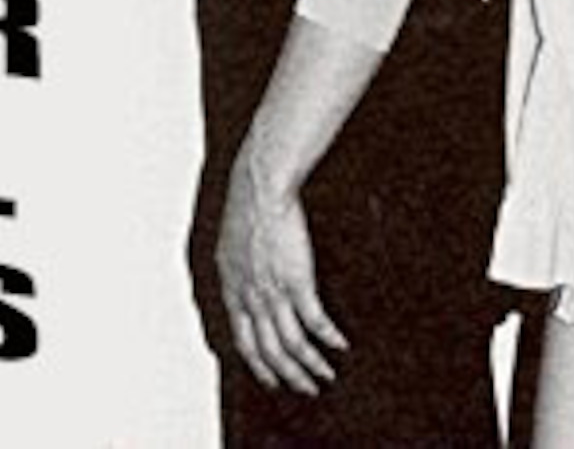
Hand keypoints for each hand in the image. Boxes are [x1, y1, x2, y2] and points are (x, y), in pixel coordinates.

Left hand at [217, 152, 347, 393]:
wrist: (260, 186)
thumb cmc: (249, 202)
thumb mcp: (232, 242)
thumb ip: (237, 266)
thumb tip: (242, 273)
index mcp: (232, 289)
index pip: (243, 342)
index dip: (259, 365)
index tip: (272, 377)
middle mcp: (250, 299)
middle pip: (268, 352)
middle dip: (288, 376)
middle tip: (305, 387)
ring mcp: (273, 293)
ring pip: (290, 345)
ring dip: (309, 366)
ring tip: (325, 376)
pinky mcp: (297, 281)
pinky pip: (314, 321)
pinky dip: (327, 338)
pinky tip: (340, 345)